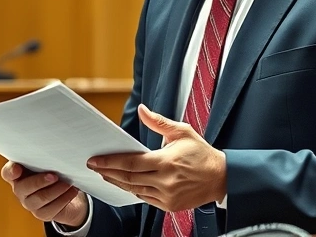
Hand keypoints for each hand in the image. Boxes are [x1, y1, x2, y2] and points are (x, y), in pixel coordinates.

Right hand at [0, 161, 88, 227]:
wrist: (66, 191)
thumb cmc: (52, 170)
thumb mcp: (46, 161)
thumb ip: (43, 157)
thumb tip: (51, 148)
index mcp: (18, 174)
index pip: (7, 173)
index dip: (11, 171)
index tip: (18, 168)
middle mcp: (20, 190)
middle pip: (23, 188)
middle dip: (40, 181)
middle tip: (54, 175)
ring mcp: (30, 203)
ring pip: (40, 198)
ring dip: (56, 190)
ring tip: (68, 183)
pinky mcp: (42, 214)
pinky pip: (52, 208)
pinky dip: (64, 199)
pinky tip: (72, 191)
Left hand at [86, 104, 225, 211]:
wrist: (221, 178)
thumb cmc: (202, 154)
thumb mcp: (182, 132)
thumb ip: (159, 122)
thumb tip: (142, 110)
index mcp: (167, 162)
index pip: (131, 163)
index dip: (110, 162)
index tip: (95, 160)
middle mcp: (165, 181)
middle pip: (128, 178)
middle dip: (107, 172)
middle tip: (93, 166)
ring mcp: (167, 196)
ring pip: (134, 190)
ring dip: (117, 182)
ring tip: (105, 174)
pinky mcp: (170, 206)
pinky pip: (145, 198)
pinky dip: (133, 190)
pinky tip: (124, 183)